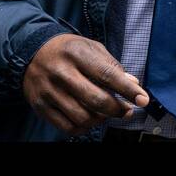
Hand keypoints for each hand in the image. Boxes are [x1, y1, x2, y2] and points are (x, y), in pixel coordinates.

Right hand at [23, 33, 149, 134]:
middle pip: (96, 100)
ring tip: (108, 114)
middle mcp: (62, 73)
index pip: (107, 75)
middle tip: (127, 110)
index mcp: (77, 54)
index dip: (128, 90)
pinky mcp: (41, 107)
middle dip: (117, 109)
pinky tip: (91, 120)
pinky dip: (84, 128)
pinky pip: (67, 127)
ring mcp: (49, 92)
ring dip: (102, 120)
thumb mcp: (91, 47)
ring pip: (82, 117)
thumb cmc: (69, 50)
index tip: (143, 99)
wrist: (32, 53)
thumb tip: (133, 84)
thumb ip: (112, 65)